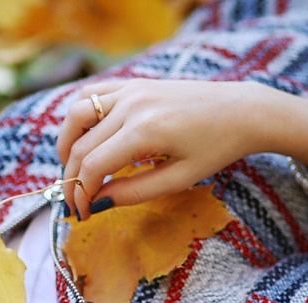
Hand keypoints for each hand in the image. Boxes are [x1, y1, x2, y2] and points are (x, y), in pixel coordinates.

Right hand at [56, 79, 307, 218]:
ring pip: (75, 115)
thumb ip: (134, 192)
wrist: (242, 110)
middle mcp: (132, 106)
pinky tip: (83, 139)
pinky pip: (90, 95)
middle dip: (72, 179)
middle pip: (80, 146)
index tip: (83, 213)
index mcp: (146, 132)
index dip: (81, 194)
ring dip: (66, 145)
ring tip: (72, 169)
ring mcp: (130, 90)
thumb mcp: (179, 179)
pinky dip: (78, 117)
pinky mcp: (132, 83)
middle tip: (76, 202)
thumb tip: (98, 203)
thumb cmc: (216, 148)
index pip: (93, 167)